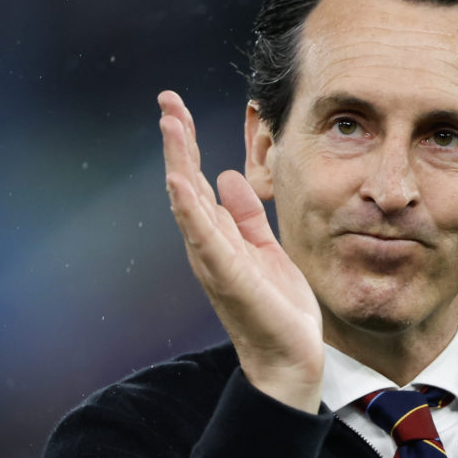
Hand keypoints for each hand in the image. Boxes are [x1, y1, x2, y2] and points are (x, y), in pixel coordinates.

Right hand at [159, 91, 324, 411]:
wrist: (290, 357)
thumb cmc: (277, 308)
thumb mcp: (265, 248)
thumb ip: (246, 215)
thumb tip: (228, 175)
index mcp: (217, 236)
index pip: (196, 180)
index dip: (187, 143)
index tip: (175, 107)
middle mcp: (207, 245)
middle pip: (184, 183)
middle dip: (177, 141)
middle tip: (167, 100)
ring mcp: (213, 260)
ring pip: (188, 202)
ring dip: (179, 162)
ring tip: (171, 124)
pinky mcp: (227, 276)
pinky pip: (204, 238)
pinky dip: (189, 210)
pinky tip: (179, 182)